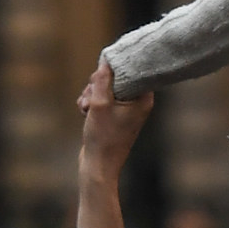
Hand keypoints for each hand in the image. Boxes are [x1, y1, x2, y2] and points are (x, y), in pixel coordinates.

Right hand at [78, 61, 154, 178]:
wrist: (98, 166)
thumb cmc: (103, 137)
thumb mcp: (100, 104)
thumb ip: (102, 80)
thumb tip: (106, 61)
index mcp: (143, 98)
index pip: (133, 69)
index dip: (114, 69)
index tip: (101, 76)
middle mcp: (138, 102)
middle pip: (116, 77)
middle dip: (97, 85)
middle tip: (91, 99)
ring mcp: (126, 109)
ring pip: (105, 88)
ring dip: (91, 95)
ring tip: (87, 109)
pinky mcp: (115, 115)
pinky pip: (101, 99)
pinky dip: (91, 103)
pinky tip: (85, 113)